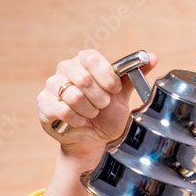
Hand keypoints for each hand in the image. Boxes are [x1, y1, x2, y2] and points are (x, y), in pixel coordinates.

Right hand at [37, 49, 157, 158]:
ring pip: (73, 96)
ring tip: (91, 114)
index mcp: (85, 60)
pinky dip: (77, 120)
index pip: (94, 59)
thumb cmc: (107, 114)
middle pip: (84, 79)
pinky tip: (80, 121)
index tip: (115, 91)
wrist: (94, 139)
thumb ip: (133, 75)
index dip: (108, 78)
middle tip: (102, 106)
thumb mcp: (122, 95)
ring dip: (89, 111)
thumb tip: (152, 56)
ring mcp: (52, 85)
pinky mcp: (44, 103)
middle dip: (100, 99)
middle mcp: (66, 68)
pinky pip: (62, 110)